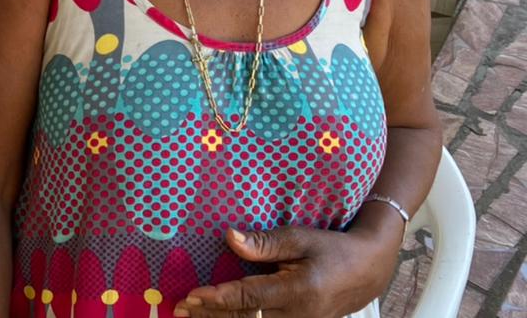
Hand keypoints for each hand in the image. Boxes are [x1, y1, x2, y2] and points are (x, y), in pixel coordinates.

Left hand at [175, 225, 401, 317]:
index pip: (250, 298)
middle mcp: (298, 316)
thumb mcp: (301, 238)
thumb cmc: (332, 249)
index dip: (219, 299)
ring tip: (191, 317)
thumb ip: (265, 243)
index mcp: (298, 291)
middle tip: (180, 309)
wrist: (368, 271)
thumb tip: (229, 238)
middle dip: (212, 316)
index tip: (192, 295)